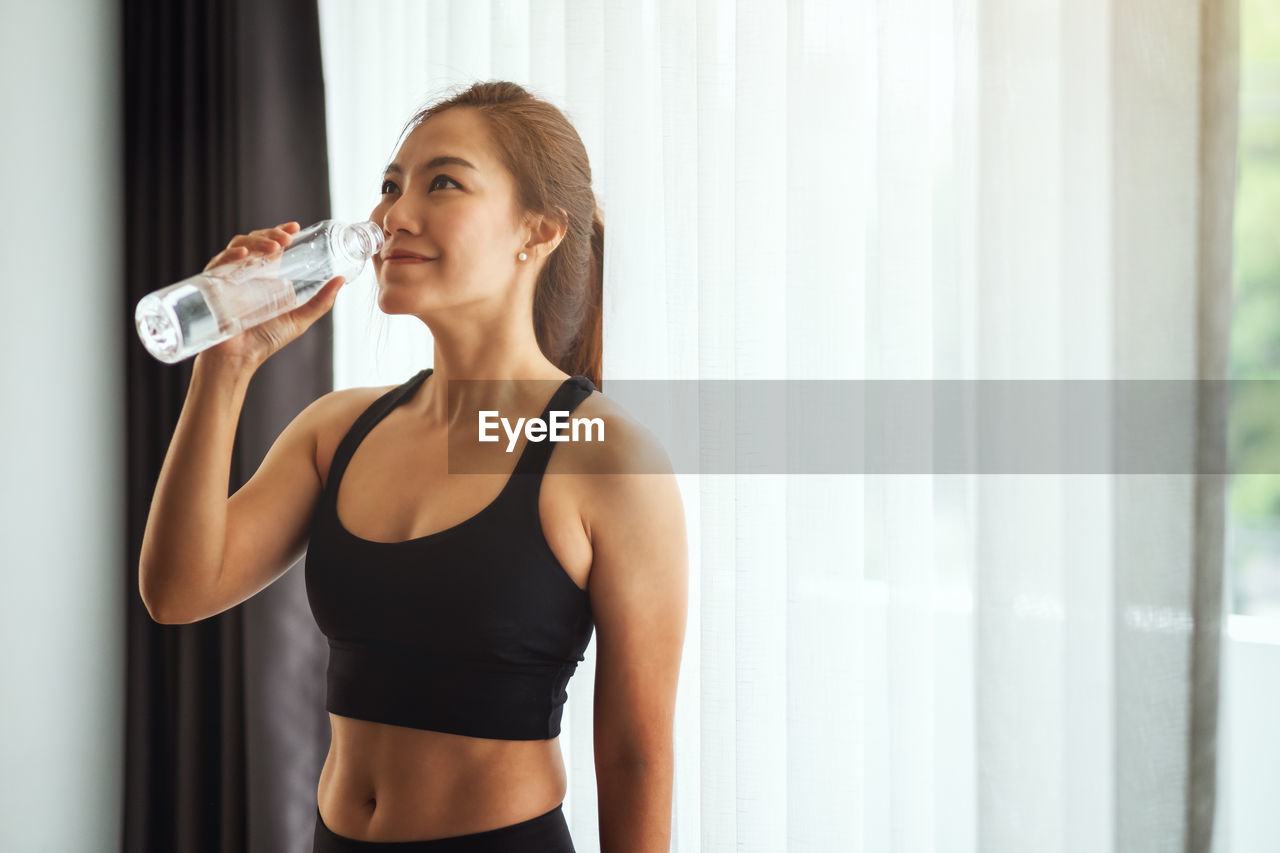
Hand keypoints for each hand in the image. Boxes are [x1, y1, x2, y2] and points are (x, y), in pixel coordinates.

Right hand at [196, 221, 345, 370]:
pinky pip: (218, 263)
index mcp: (265, 276)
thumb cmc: (265, 340)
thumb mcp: (298, 319)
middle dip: (270, 235)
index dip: (280, 232)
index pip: (271, 245)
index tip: (294, 226)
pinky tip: (244, 256)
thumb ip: (320, 302)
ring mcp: (228, 277)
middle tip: (287, 238)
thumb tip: (341, 280)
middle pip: (255, 241)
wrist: (238, 359)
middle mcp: (246, 272)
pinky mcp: (212, 285)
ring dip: (255, 242)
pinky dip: (230, 256)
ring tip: (274, 248)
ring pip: (238, 247)